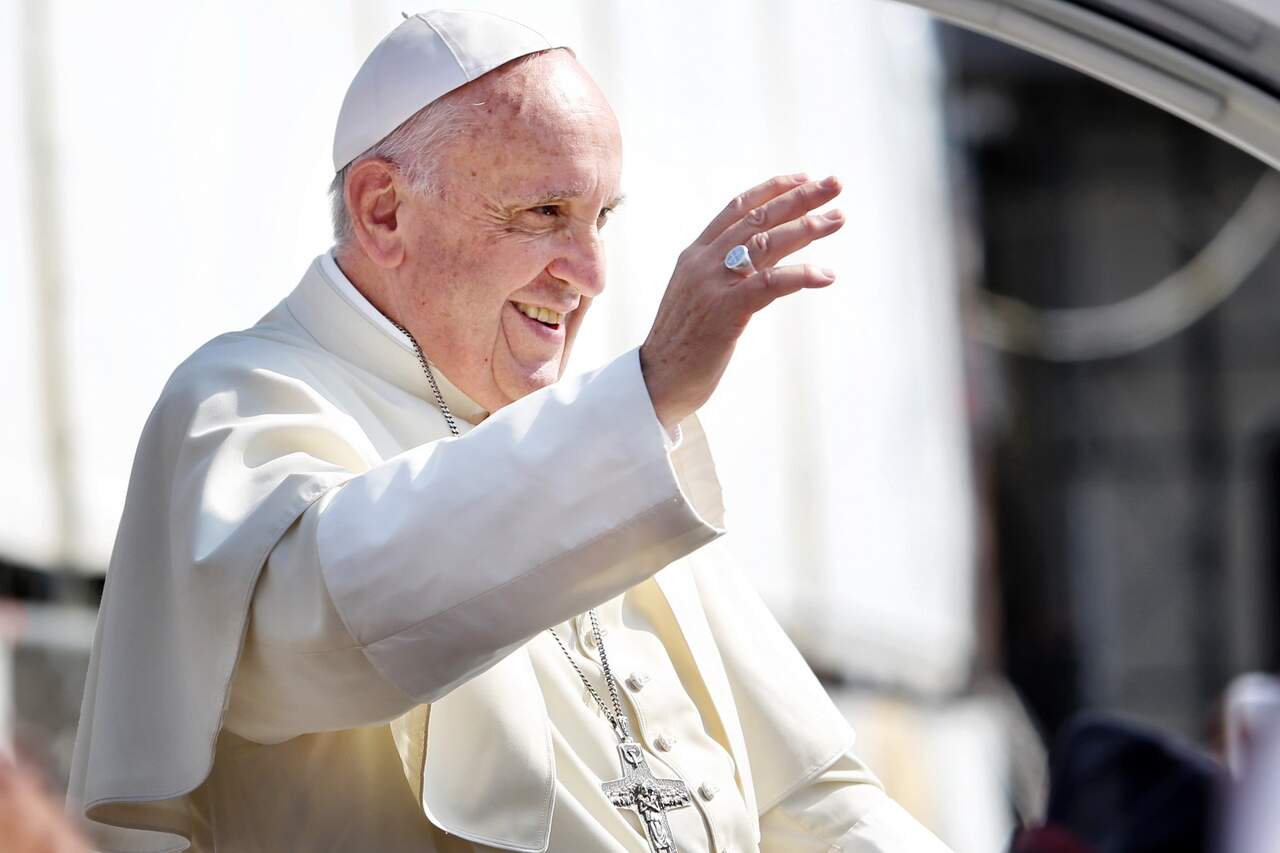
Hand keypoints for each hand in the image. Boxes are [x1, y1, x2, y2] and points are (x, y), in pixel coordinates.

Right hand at [639, 173, 843, 429]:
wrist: (656, 379)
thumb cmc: (682, 343)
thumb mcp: (697, 295)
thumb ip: (721, 273)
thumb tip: (756, 262)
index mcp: (695, 254)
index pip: (737, 207)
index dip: (772, 189)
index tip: (803, 177)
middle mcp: (703, 261)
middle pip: (758, 217)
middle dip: (800, 198)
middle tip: (835, 184)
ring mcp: (713, 285)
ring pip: (766, 243)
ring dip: (807, 228)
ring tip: (837, 218)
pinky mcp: (725, 312)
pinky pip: (770, 284)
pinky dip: (801, 275)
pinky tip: (826, 275)